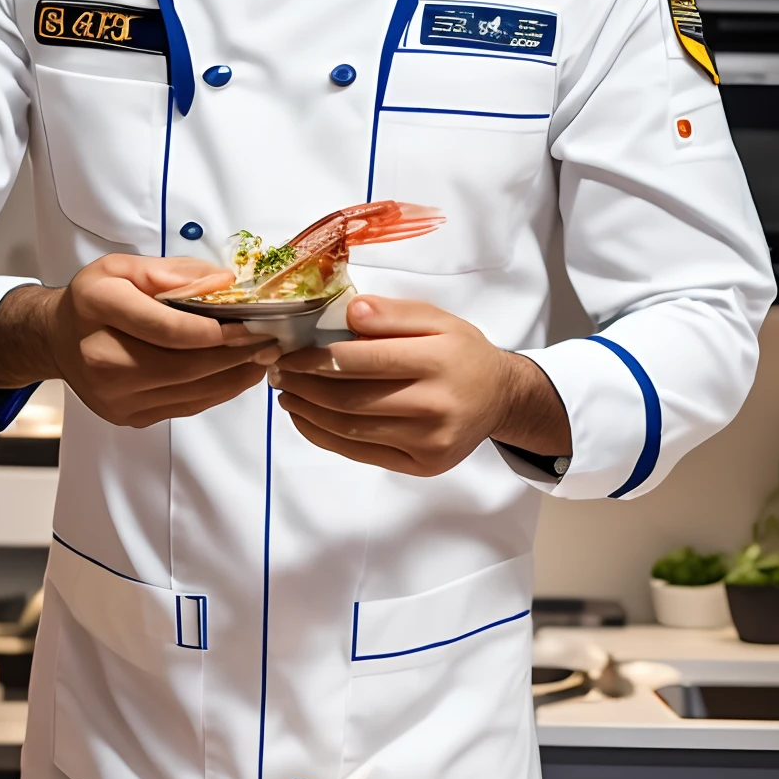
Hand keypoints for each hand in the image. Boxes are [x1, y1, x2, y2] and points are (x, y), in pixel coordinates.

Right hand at [0, 255, 278, 426]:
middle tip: (271, 341)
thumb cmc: (94, 300)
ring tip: (263, 358)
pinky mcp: (128, 416)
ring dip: (234, 376)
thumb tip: (224, 283)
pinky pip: (185, 406)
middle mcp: (100, 358)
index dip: (216, 331)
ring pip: (189, 391)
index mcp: (97, 308)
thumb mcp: (123, 267)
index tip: (252, 324)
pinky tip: (238, 374)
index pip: (166, 328)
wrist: (56, 341)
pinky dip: (217, 391)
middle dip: (235, 355)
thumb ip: (173, 272)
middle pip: (183, 365)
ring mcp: (114, 396)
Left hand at [272, 294, 570, 475]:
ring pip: (351, 429)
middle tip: (278, 372)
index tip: (287, 352)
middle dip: (304, 385)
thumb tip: (350, 312)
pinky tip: (305, 418)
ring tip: (286, 393)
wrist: (499, 399)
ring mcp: (429, 443)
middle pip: (352, 398)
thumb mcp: (438, 319)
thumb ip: (394, 313)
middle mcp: (437, 406)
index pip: (365, 360)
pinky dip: (323, 436)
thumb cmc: (462, 353)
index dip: (317, 358)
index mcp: (441, 360)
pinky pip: (359, 453)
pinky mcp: (420, 466)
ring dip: (308, 411)